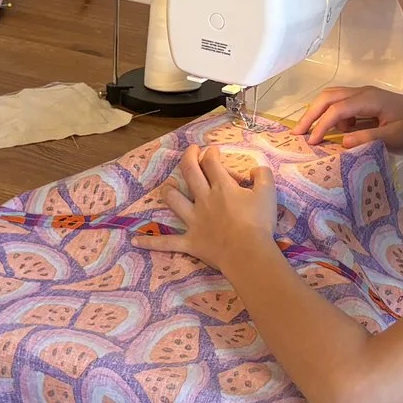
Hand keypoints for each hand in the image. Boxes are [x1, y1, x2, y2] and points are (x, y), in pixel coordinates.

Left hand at [158, 143, 279, 274]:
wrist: (248, 252)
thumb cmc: (259, 222)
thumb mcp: (268, 192)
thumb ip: (262, 175)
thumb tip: (254, 169)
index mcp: (222, 186)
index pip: (211, 163)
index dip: (211, 153)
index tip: (213, 151)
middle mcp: (203, 199)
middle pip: (190, 172)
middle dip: (189, 158)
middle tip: (191, 151)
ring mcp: (194, 220)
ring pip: (174, 200)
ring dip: (169, 191)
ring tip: (167, 186)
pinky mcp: (190, 241)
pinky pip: (166, 242)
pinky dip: (151, 242)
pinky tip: (135, 240)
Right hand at [297, 84, 402, 152]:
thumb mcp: (393, 137)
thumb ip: (367, 139)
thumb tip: (342, 143)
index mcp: (368, 99)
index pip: (336, 110)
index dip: (321, 125)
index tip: (311, 142)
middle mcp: (363, 92)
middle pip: (328, 97)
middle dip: (311, 114)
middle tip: (298, 133)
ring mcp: (364, 94)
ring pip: (333, 97)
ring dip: (320, 113)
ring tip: (311, 133)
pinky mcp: (366, 100)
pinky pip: (342, 104)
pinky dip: (334, 115)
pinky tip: (339, 132)